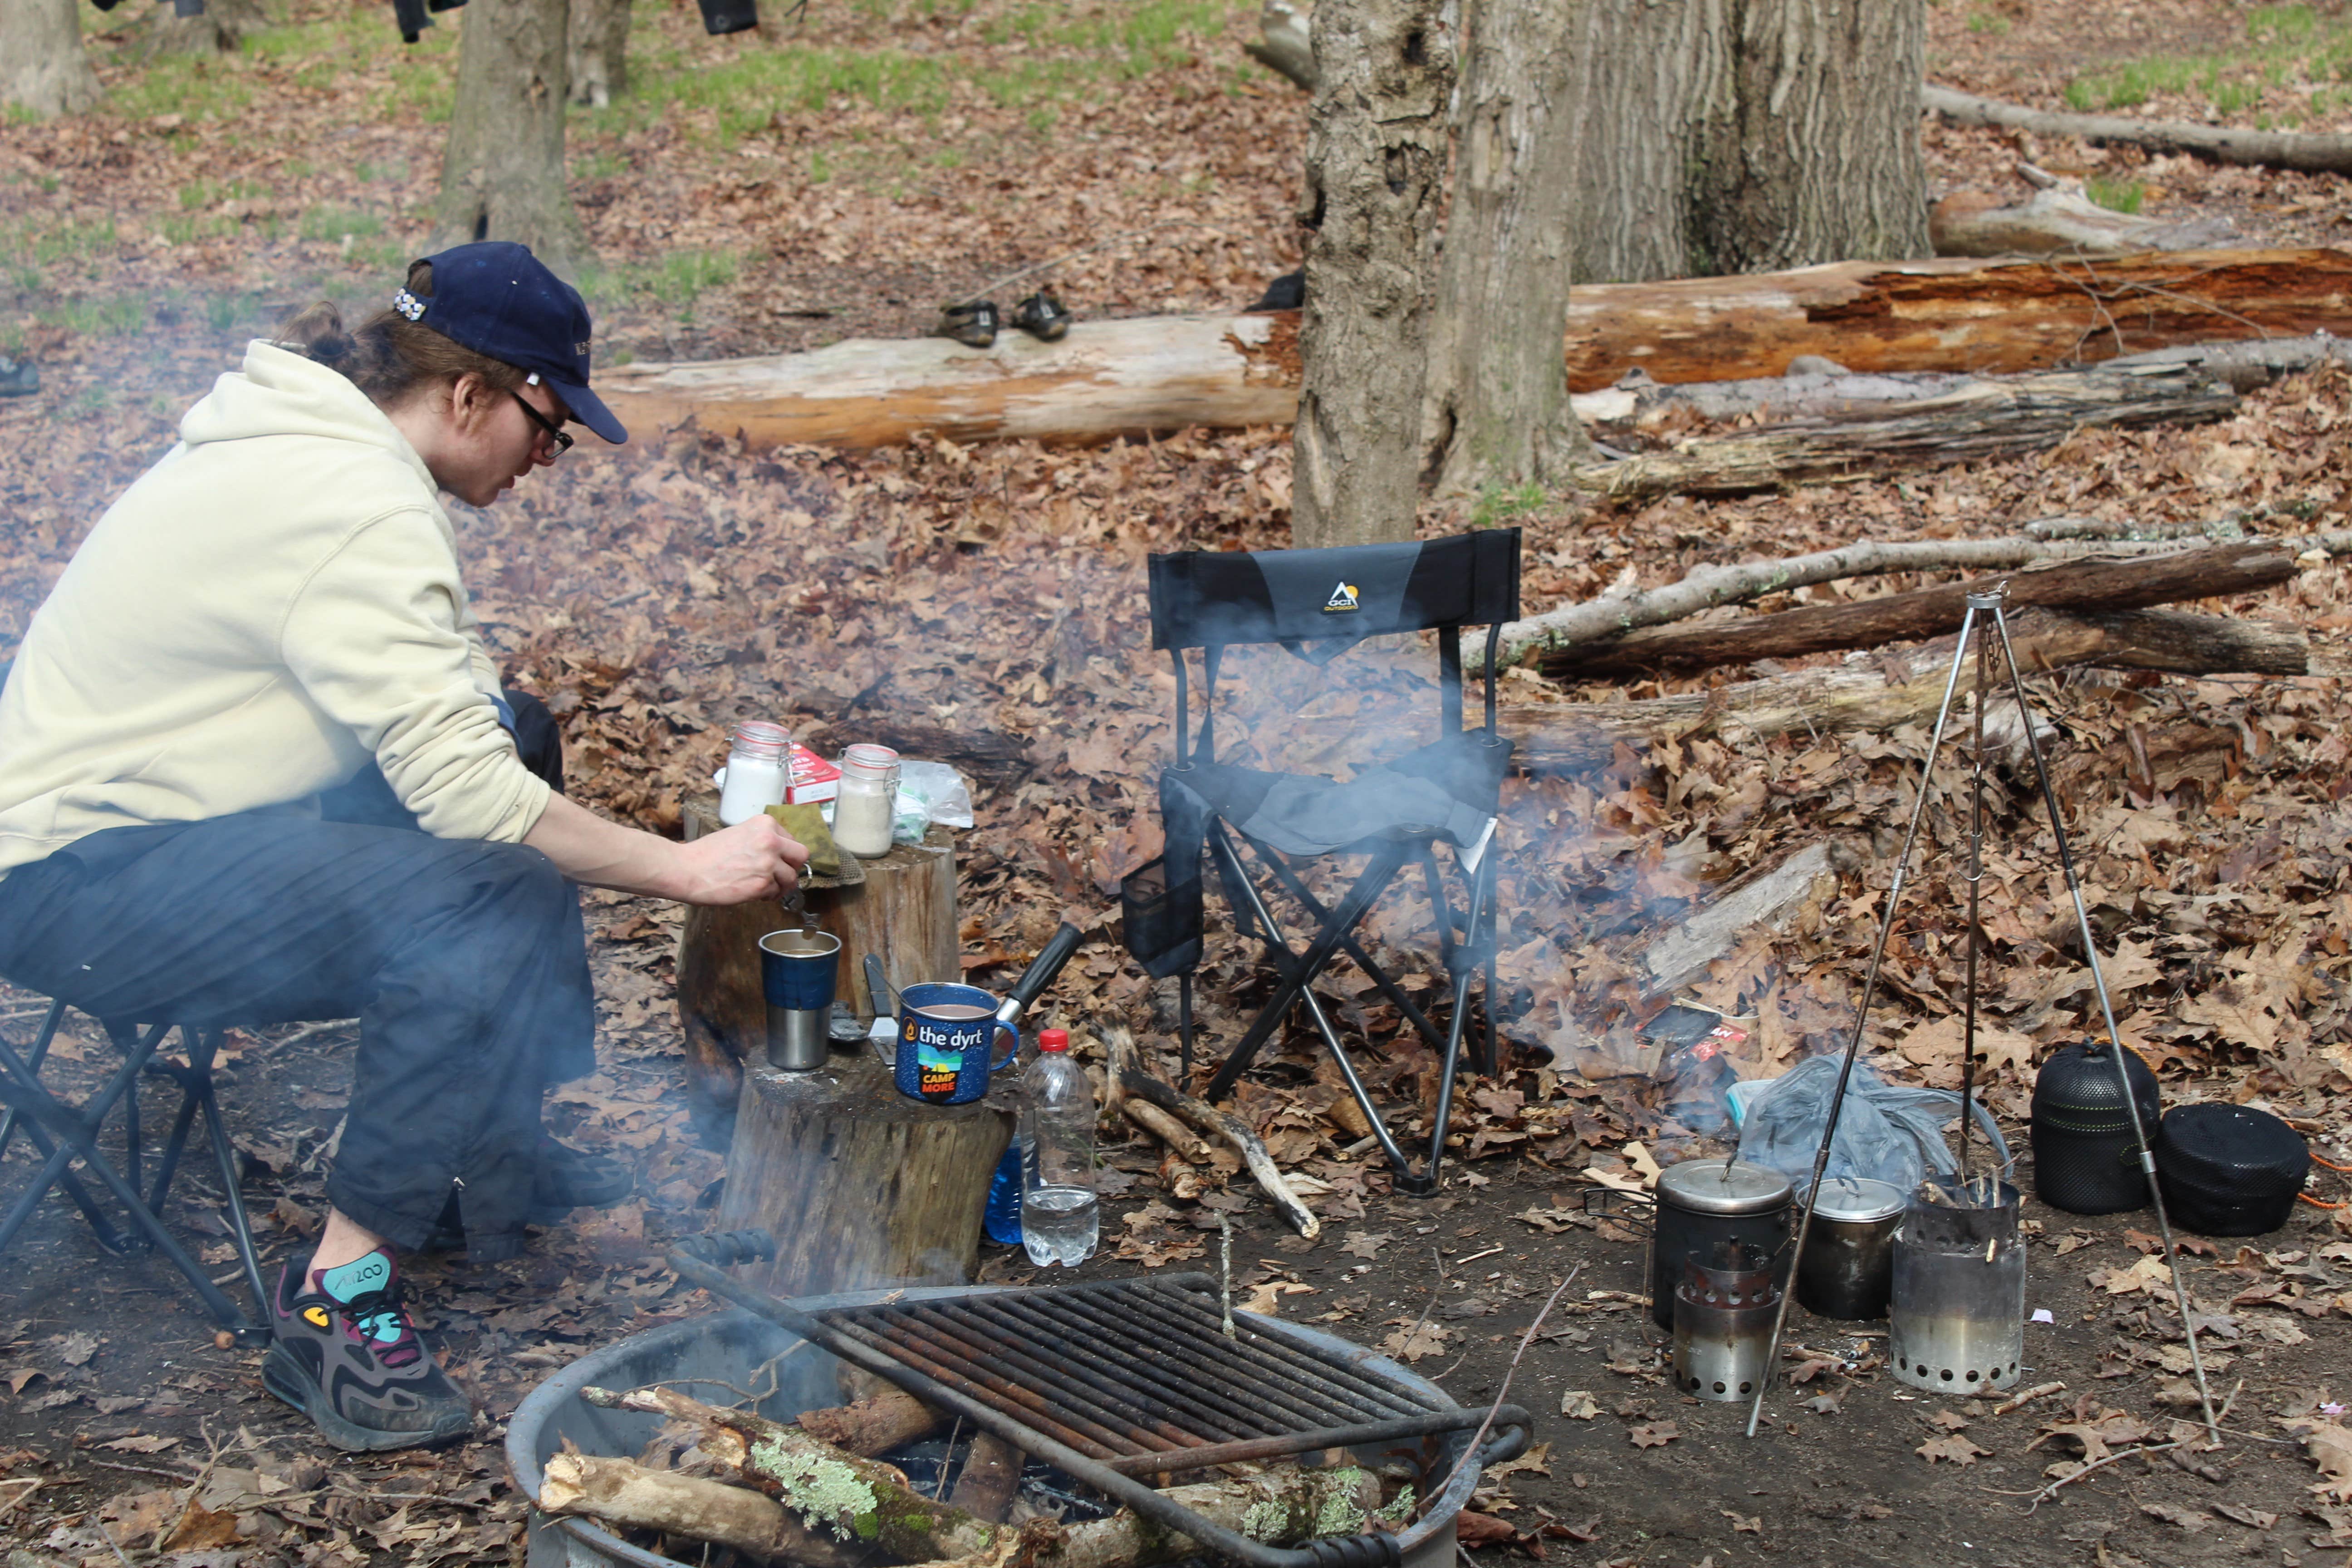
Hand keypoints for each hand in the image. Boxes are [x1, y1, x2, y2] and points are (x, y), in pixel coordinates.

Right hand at [670, 814, 807, 904]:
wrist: (686, 869)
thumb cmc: (707, 854)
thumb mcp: (739, 834)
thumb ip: (762, 840)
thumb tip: (782, 853)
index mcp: (765, 824)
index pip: (792, 840)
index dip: (785, 854)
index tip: (776, 860)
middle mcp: (770, 841)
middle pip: (801, 856)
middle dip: (791, 867)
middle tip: (778, 874)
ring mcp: (768, 863)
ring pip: (791, 878)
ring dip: (778, 885)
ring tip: (760, 885)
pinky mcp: (762, 884)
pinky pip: (776, 893)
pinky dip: (766, 896)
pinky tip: (751, 892)